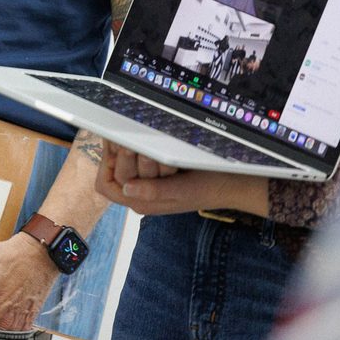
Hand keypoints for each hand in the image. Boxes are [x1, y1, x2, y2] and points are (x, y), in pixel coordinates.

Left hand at [96, 141, 268, 216]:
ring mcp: (148, 180)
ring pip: (126, 159)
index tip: (119, 145)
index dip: (107, 165)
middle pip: (116, 169)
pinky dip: (143, 143)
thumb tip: (126, 188)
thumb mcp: (182, 191)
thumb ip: (154, 192)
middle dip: (125, 153)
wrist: (232, 182)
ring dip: (136, 147)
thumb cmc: (209, 188)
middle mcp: (140, 192)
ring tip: (150, 142)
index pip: (106, 185)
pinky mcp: (157, 169)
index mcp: (141, 203)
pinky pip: (140, 153)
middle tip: (137, 140)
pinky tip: (150, 136)